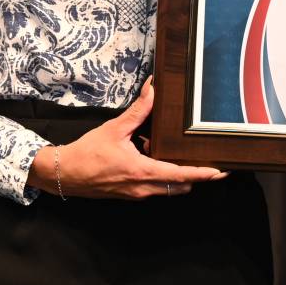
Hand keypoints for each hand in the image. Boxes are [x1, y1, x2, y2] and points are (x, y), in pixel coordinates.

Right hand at [28, 80, 225, 199]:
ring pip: (168, 188)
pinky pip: (154, 188)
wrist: (64, 174)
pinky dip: (160, 175)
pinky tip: (149, 155)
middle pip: (180, 186)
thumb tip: (153, 89)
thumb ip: (138, 111)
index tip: (221, 171)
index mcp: (142, 171)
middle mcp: (143, 188)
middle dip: (195, 176)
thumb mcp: (115, 129)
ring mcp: (137, 194)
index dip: (203, 174)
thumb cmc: (88, 152)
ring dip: (176, 175)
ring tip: (173, 153)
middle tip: (208, 161)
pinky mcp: (130, 195)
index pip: (181, 176)